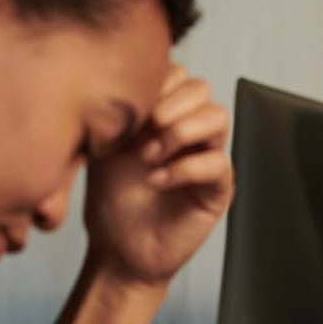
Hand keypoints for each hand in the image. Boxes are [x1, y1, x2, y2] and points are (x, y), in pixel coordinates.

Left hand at [84, 65, 233, 285]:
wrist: (117, 250)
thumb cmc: (111, 200)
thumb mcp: (104, 146)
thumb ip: (118, 113)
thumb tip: (118, 79)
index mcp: (166, 114)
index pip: (178, 73)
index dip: (156, 85)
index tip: (128, 114)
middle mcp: (191, 131)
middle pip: (201, 88)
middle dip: (169, 105)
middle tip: (142, 135)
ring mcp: (207, 157)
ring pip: (217, 117)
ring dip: (180, 132)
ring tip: (149, 158)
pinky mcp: (218, 188)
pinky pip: (218, 162)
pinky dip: (183, 168)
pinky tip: (156, 181)